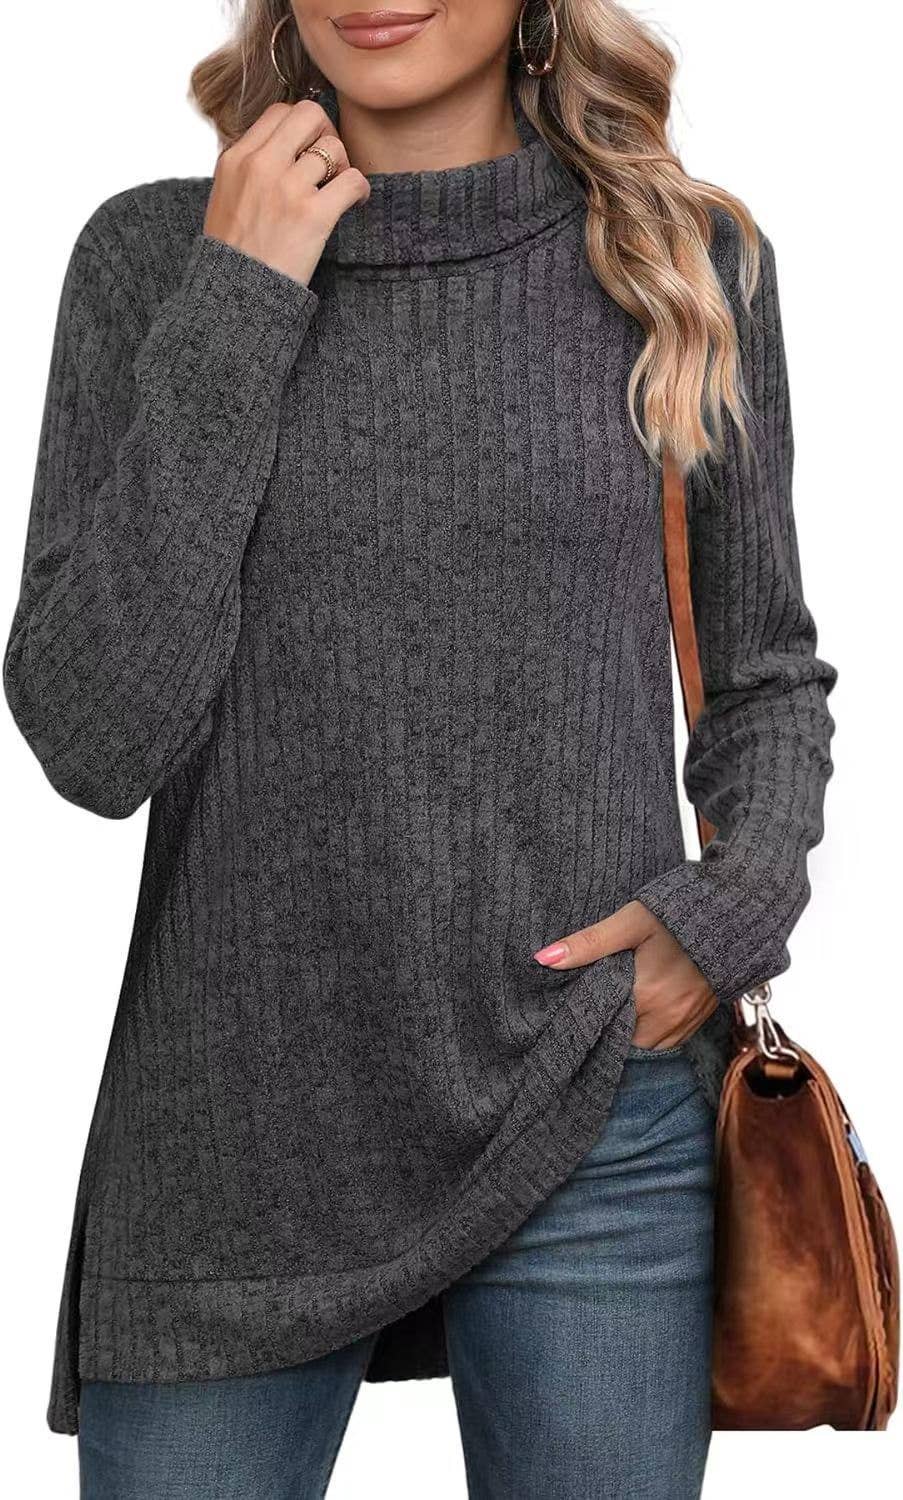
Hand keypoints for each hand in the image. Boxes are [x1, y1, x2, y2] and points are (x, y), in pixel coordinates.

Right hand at [204, 100, 369, 286]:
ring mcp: (288, 189)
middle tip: (329, 162)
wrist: (236, 295)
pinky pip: (353, 180)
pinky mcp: (313, 215)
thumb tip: (284, 148)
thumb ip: (249, 167)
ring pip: (334, 147)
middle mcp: (261, 166)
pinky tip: (354, 202)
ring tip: (338, 190)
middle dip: (325, 133)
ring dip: (344, 166)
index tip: (307, 150)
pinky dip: (360, 189)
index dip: (301, 127)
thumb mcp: (225, 196)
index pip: (279, 112)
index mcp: (237, 158)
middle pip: (309, 115)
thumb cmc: (233, 254)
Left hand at [533, 900, 717, 1048]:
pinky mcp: (700, 1020)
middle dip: (609, 1025)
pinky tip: (645, 1008)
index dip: (589, 1015)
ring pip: (645, 1044)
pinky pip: (668, 1042)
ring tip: (622, 1004)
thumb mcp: (629, 922)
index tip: (580, 1003)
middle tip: (601, 1000)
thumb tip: (544, 959)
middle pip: (623, 1037)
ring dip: (631, 1030)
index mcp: (646, 993)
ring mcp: (686, 1021)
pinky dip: (653, 1032)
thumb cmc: (676, 915)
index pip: (602, 1022)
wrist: (731, 915)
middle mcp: (667, 1015)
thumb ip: (589, 943)